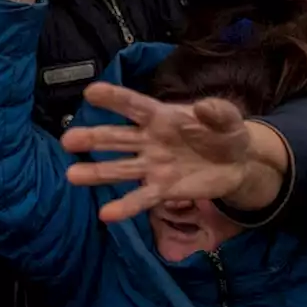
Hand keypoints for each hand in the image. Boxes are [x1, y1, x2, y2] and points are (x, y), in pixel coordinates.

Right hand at [61, 83, 260, 221]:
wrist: (238, 164)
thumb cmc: (226, 133)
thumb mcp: (229, 119)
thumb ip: (218, 112)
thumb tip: (204, 107)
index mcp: (163, 116)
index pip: (135, 106)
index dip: (115, 99)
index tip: (91, 92)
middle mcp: (150, 140)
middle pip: (118, 138)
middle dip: (94, 138)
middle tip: (68, 140)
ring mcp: (153, 166)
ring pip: (120, 168)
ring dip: (97, 173)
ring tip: (72, 175)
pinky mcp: (163, 189)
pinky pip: (142, 198)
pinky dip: (125, 206)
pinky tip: (106, 214)